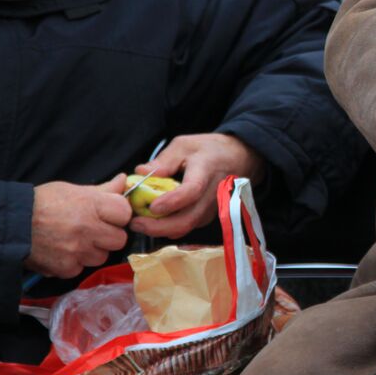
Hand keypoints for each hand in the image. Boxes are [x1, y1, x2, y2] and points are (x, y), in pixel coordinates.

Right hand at [27, 176, 132, 278]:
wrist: (9, 223)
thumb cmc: (42, 202)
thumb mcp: (72, 190)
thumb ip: (102, 190)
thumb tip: (123, 181)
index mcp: (91, 205)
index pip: (125, 214)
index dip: (119, 214)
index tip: (109, 214)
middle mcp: (87, 229)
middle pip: (119, 240)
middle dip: (109, 235)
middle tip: (94, 230)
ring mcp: (77, 251)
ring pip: (101, 257)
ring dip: (93, 251)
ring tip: (75, 240)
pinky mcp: (65, 268)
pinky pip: (81, 268)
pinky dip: (74, 262)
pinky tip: (62, 251)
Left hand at [129, 133, 264, 238]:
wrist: (240, 158)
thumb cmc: (210, 149)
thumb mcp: (185, 145)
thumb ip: (163, 160)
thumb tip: (140, 173)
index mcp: (206, 170)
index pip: (192, 190)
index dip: (172, 202)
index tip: (152, 206)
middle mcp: (212, 193)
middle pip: (188, 219)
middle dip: (159, 227)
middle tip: (135, 223)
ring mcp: (213, 208)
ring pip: (187, 227)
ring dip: (162, 229)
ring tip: (140, 222)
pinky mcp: (209, 216)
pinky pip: (188, 226)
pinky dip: (170, 228)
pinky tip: (155, 220)